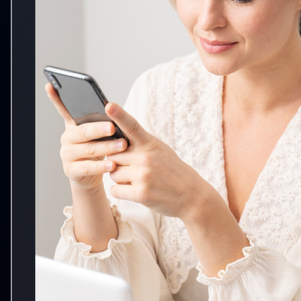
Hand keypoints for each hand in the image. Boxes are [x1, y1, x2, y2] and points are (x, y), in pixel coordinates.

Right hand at [45, 83, 127, 190]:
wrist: (91, 176)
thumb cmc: (98, 149)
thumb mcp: (99, 135)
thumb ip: (101, 123)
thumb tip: (114, 112)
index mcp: (73, 125)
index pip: (63, 109)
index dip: (55, 98)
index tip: (51, 85)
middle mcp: (67, 138)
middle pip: (83, 131)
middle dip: (99, 129)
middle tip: (112, 126)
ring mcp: (67, 154)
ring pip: (88, 149)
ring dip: (107, 147)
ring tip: (122, 145)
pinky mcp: (71, 170)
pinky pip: (88, 167)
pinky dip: (101, 166)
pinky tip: (112, 165)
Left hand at [105, 102, 205, 219]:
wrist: (191, 195)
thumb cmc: (172, 171)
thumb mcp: (160, 150)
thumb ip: (139, 144)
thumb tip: (114, 140)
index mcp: (150, 144)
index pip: (132, 126)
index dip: (119, 115)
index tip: (108, 106)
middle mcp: (146, 157)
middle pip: (113, 156)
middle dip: (118, 163)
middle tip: (135, 169)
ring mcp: (143, 176)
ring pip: (112, 174)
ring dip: (120, 179)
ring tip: (138, 181)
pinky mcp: (141, 194)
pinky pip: (115, 190)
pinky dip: (121, 192)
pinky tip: (135, 191)